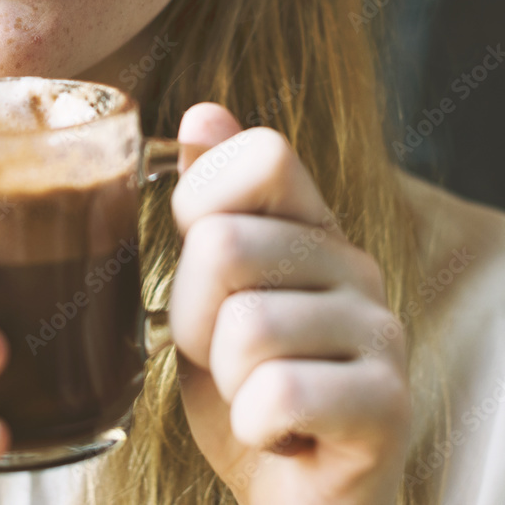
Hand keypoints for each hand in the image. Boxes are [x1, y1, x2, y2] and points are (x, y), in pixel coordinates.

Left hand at [168, 104, 409, 504]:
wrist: (287, 489)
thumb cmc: (242, 380)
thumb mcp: (209, 289)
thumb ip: (211, 202)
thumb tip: (203, 113)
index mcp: (311, 226)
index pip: (259, 154)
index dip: (200, 203)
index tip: (201, 263)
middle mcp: (356, 265)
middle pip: (225, 246)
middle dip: (193, 316)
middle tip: (221, 354)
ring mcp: (380, 333)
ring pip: (244, 326)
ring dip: (223, 378)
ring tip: (252, 392)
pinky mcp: (387, 406)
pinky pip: (278, 394)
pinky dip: (253, 424)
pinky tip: (279, 430)